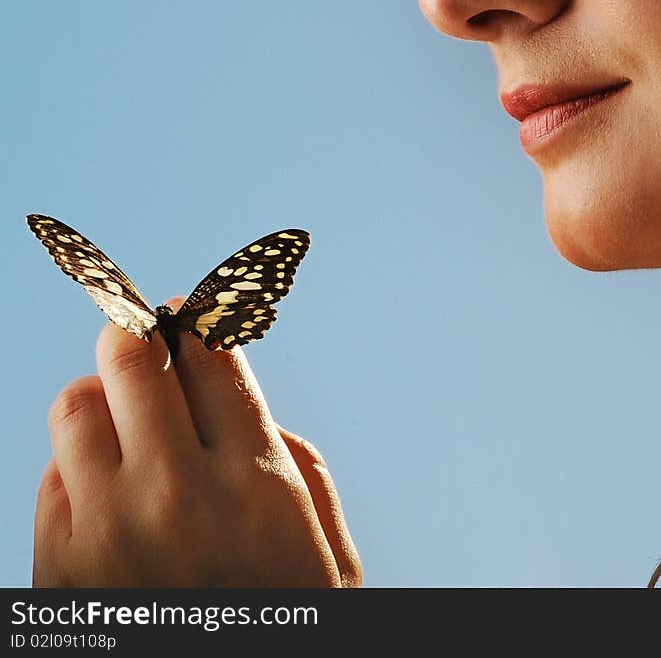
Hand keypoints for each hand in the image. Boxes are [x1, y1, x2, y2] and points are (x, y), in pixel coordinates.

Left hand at [34, 301, 360, 586]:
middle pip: (133, 356)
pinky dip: (75, 471)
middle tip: (143, 333)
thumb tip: (249, 405)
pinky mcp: (57, 571)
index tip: (192, 312)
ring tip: (119, 419)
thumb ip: (303, 469)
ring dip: (101, 399)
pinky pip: (51, 479)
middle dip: (138, 332)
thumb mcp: (332, 560)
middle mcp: (177, 494)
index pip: (212, 351)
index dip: (199, 316)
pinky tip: (103, 493)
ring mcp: (108, 532)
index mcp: (256, 483)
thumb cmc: (286, 629)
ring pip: (77, 405)